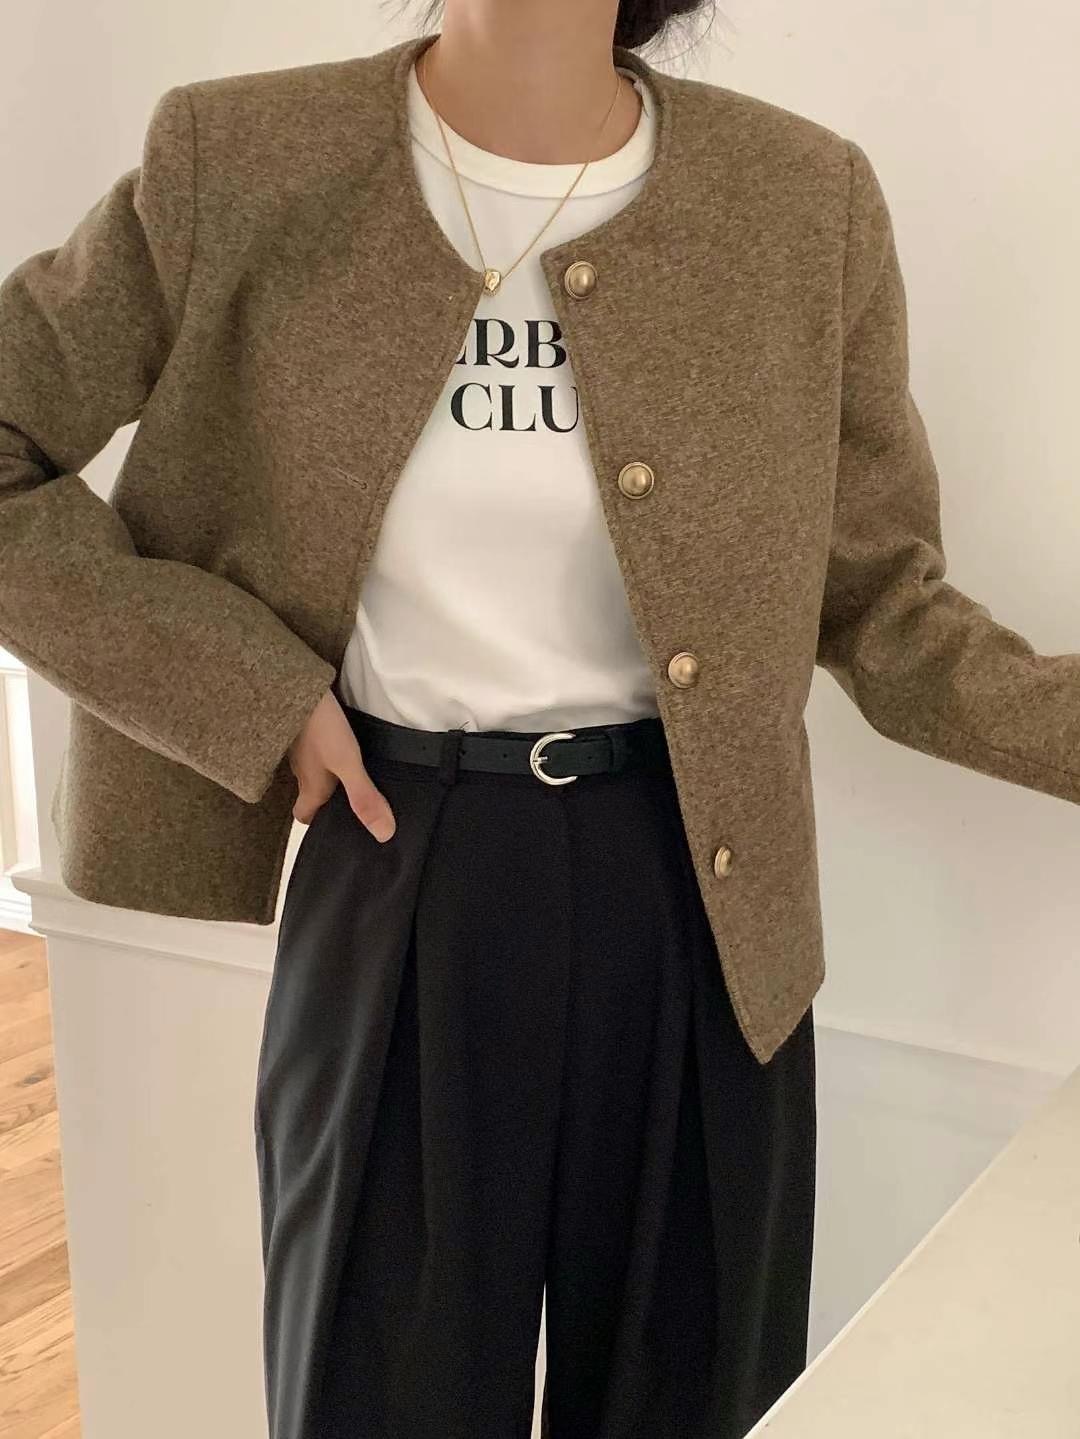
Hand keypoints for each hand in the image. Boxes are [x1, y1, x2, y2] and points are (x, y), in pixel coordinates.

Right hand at [287, 689, 396, 841]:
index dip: (317, 822)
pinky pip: (309, 746)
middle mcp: (299, 771)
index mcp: (310, 787)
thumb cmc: (321, 730)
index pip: (304, 816)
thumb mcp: (347, 763)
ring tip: (353, 767)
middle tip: (352, 793)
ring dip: (328, 770)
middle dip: (327, 796)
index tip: (335, 822)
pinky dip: (322, 748)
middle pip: (309, 792)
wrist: (293, 687)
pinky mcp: (298, 727)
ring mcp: (296, 748)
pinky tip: (338, 740)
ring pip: (311, 768)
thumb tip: (384, 835)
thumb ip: (364, 796)